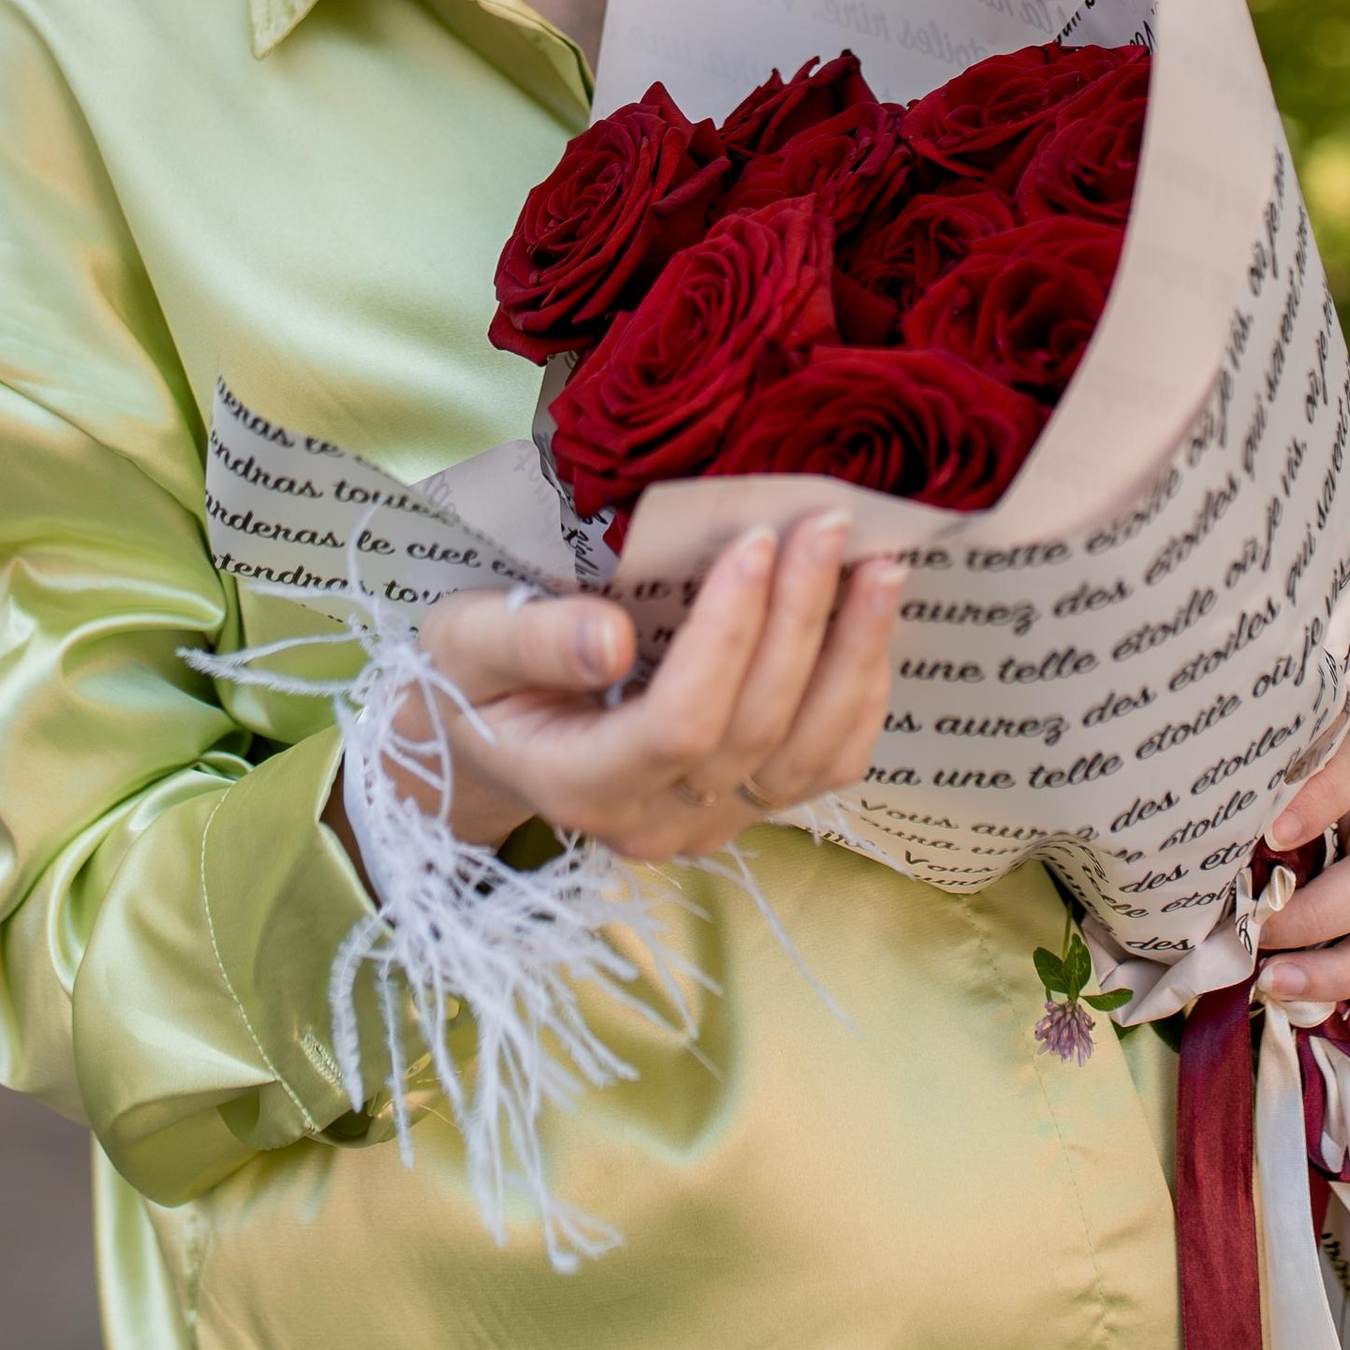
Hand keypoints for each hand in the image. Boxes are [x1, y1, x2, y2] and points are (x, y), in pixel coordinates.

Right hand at [343, 517, 904, 863]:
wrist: (484, 739)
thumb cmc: (471, 677)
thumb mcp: (468, 641)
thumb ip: (532, 640)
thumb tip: (613, 638)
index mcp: (577, 784)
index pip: (677, 724)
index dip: (727, 635)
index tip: (754, 540)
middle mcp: (653, 822)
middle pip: (754, 732)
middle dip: (802, 619)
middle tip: (829, 523)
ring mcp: (706, 826)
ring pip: (806, 758)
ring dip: (855, 659)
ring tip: (881, 568)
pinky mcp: (743, 808)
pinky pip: (824, 767)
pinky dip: (860, 697)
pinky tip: (872, 624)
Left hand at [1253, 705, 1349, 1030]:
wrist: (1265, 814)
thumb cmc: (1244, 787)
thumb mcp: (1246, 774)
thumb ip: (1239, 793)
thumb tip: (1200, 844)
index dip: (1324, 799)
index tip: (1272, 834)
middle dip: (1317, 916)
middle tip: (1254, 934)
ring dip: (1341, 968)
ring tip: (1273, 983)